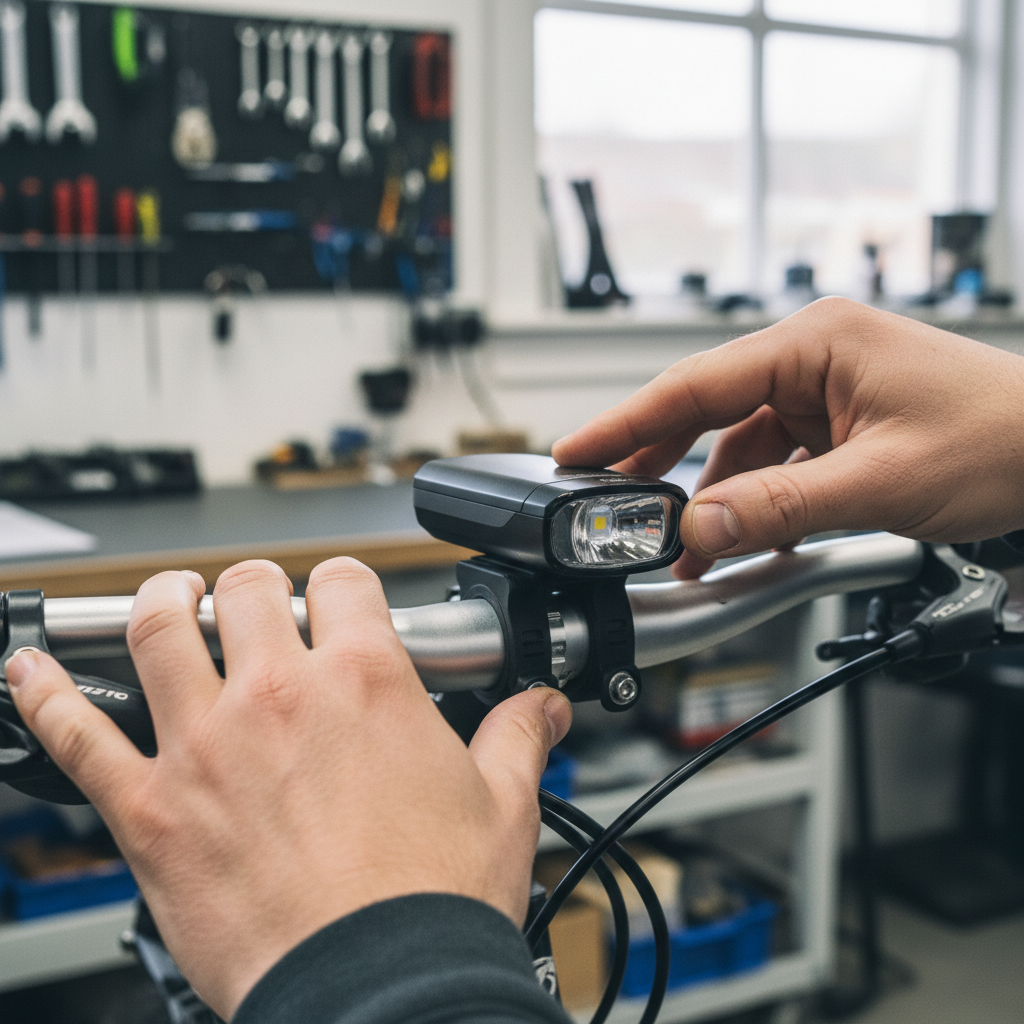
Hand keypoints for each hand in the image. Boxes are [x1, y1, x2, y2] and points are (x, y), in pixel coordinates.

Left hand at [5, 558, 570, 1019]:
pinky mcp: (154, 810)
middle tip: (260, 608)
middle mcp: (281, 694)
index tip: (343, 605)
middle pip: (248, 588)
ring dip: (161, 604)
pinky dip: (45, 698)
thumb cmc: (434, 902)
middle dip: (257, 588)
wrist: (381, 991)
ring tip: (169, 602)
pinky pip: (79, 737)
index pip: (345, 582)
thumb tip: (543, 706)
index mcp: (366, 681)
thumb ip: (519, 736)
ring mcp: (207, 745)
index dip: (345, 586)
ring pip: (159, 630)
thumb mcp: (502, 803)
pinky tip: (30, 673)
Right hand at [553, 297, 1023, 577]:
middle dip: (657, 462)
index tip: (575, 451)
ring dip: (715, 497)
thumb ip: (781, 508)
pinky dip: (759, 502)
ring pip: (741, 443)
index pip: (692, 384)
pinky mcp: (843, 422)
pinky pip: (779, 461)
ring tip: (685, 548)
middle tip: (608, 501)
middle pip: (706, 410)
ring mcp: (828, 389)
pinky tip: (748, 538)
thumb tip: (701, 527)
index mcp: (814, 344)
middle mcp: (813, 358)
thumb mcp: (881, 482)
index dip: (625, 423)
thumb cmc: (1001, 439)